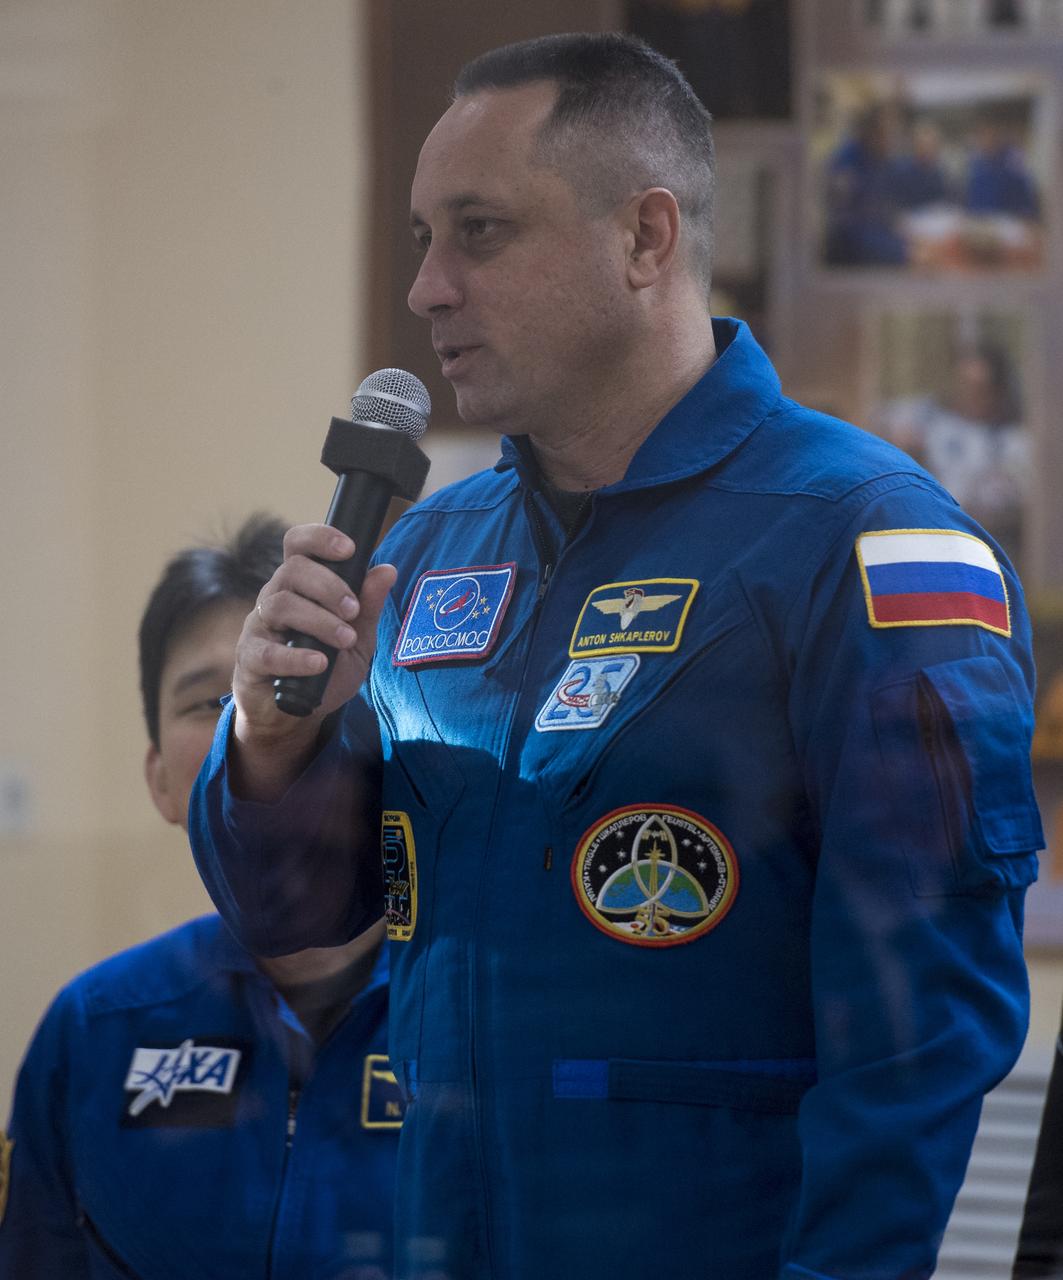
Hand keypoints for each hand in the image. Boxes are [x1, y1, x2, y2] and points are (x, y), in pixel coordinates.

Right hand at [229, 524, 395, 799]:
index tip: (350, 548)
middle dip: (328, 586)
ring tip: (344, 639)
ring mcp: (259, 626)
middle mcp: (275, 597)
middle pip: (292, 570)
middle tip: (353, 610)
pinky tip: (318, 663)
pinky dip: (296, 657)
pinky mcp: (250, 659)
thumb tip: (387, 570)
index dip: (320, 538)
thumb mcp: (358, 638)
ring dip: (319, 620)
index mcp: (300, 585)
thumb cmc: (326, 667)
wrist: (297, 714)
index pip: (298, 544)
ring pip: (281, 605)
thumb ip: (369, 606)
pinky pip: (267, 651)